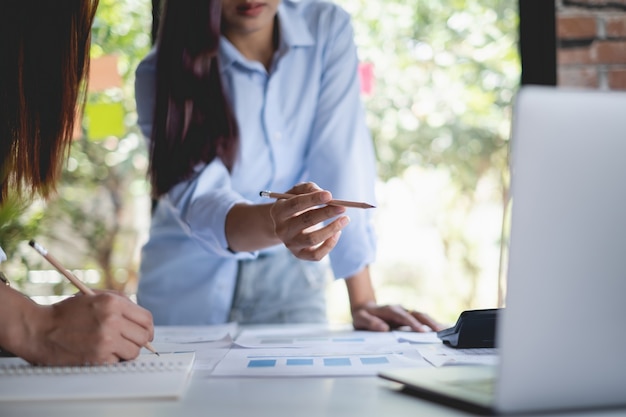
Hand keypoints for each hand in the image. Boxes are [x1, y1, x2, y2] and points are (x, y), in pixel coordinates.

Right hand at [27, 291, 153, 364]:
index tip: (145, 332)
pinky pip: (117, 361)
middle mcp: (112, 321)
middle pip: (144, 337)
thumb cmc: (67, 313)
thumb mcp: (95, 296)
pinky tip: (100, 351)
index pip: (146, 319)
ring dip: (127, 351)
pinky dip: (112, 359)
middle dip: (140, 340)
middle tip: (131, 341)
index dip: (148, 327)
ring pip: (134, 352)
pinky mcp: (98, 358)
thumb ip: (121, 302)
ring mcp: (105, 340)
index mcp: (113, 303)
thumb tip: (142, 318)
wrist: (40, 330)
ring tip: (114, 346)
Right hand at [270, 182, 349, 260]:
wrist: (286, 225)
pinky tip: (338, 232)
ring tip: (345, 219)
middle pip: (306, 221)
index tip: (330, 195)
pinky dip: (330, 244)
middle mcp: (281, 229)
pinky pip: (316, 255)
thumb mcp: (297, 192)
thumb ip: (309, 188)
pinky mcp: (299, 254)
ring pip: (312, 239)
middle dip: (326, 213)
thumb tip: (326, 196)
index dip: (313, 199)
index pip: (296, 204)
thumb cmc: (295, 203)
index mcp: (278, 211)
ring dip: (332, 229)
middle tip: (343, 207)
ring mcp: (290, 243)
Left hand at [351, 302, 444, 332]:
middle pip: (416, 314)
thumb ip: (371, 323)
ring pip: (421, 316)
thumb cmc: (363, 315)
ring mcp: (405, 312)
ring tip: (445, 331)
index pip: (403, 316)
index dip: (412, 323)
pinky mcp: (408, 317)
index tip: (421, 331)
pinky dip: (431, 323)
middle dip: (428, 322)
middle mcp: (399, 309)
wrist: (364, 308)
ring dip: (432, 323)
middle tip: (440, 331)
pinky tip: (441, 329)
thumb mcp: (361, 319)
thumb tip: (384, 328)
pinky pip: (421, 319)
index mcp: (389, 310)